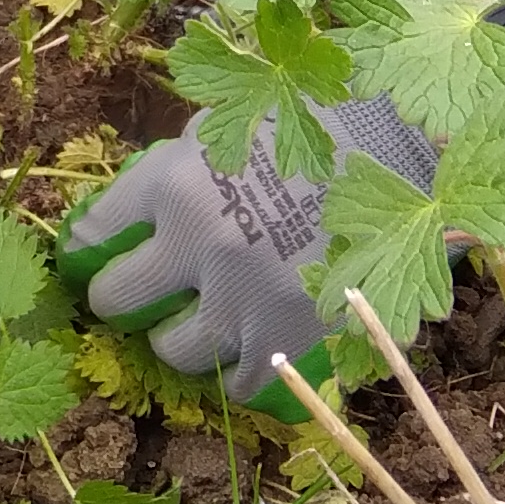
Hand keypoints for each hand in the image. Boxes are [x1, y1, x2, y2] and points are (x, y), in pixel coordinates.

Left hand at [54, 96, 438, 409]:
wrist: (412, 160)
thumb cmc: (321, 128)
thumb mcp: (236, 122)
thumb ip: (182, 165)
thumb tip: (138, 210)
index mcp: (173, 179)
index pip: (94, 231)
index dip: (92, 248)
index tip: (96, 256)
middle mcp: (195, 242)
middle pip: (116, 300)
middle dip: (121, 300)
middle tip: (133, 298)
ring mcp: (240, 298)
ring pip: (173, 349)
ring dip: (180, 340)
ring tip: (198, 324)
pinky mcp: (287, 339)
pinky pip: (237, 381)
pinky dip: (237, 372)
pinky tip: (248, 351)